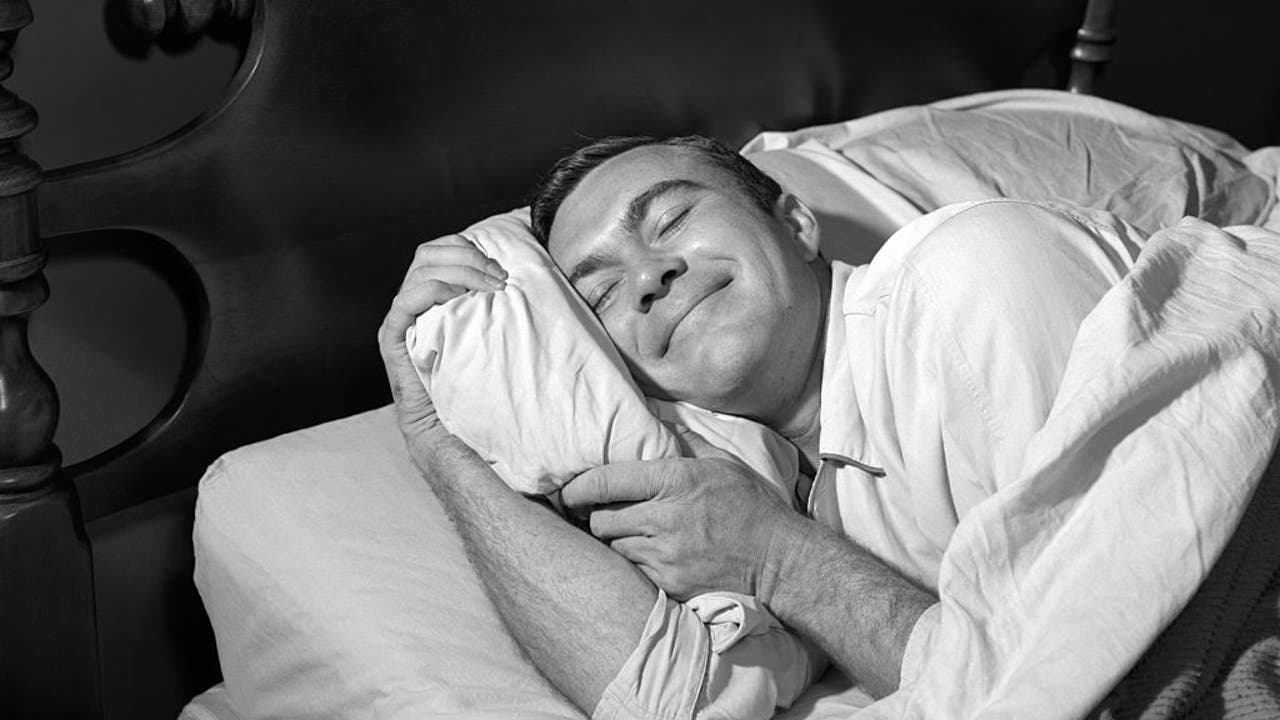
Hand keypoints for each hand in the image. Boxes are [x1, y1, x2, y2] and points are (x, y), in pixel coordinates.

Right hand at [377, 234, 507, 462]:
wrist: (450, 427)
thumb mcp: (493, 334)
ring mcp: (402, 317)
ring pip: (420, 270)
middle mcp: (414, 300)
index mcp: (433, 292)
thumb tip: (537, 279)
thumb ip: (501, 305)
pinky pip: (406, 301)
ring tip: (490, 288)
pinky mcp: (393, 336)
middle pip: (429, 253)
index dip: (467, 247)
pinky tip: (458, 298)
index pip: (441, 250)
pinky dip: (433, 290)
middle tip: (500, 276)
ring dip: (459, 271)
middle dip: (467, 256)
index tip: (501, 264)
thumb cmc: (477, 382)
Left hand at [560, 433, 802, 601]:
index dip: (578, 487)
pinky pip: (633, 570)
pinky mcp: (671, 582)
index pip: (606, 481)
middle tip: (598, 512)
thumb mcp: (723, 462)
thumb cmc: (752, 507)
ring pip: (613, 547)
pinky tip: (647, 554)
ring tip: (626, 532)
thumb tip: (659, 419)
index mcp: (675, 480)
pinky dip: (633, 562)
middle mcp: (665, 517)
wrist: (780, 560)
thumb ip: (686, 441)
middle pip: (600, 520)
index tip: (568, 489)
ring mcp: (667, 554)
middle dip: (594, 516)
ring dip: (614, 540)